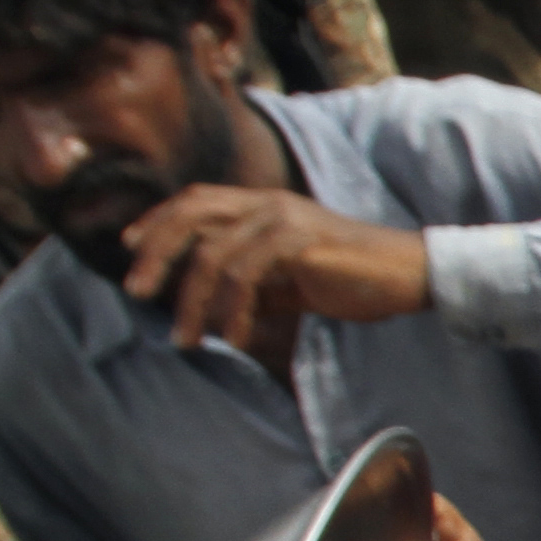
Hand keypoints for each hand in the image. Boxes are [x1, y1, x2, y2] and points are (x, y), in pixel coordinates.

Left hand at [117, 184, 432, 350]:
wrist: (411, 274)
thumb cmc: (357, 278)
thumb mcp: (292, 281)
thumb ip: (252, 286)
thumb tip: (208, 313)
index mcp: (264, 204)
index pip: (195, 200)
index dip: (157, 221)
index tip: (129, 250)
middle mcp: (267, 203)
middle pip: (190, 214)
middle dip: (155, 252)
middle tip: (136, 291)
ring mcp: (282, 218)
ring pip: (211, 252)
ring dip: (189, 299)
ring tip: (182, 338)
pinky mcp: (298, 241)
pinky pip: (245, 275)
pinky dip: (230, 311)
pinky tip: (230, 339)